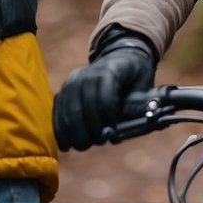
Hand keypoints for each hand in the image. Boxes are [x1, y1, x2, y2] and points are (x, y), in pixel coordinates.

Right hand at [52, 29, 155, 151]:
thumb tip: (118, 134)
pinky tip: (65, 144)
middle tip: (97, 142)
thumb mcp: (144, 86)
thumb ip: (136, 107)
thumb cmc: (135, 76)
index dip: (107, 118)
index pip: (104, 97)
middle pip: (82, 104)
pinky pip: (58, 109)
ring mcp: (74, 80)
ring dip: (73, 131)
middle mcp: (87, 73)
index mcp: (110, 70)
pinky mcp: (65, 88)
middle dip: (89, 128)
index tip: (112, 135)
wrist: (121, 56)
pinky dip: (60, 128)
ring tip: (82, 146)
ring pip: (67, 108)